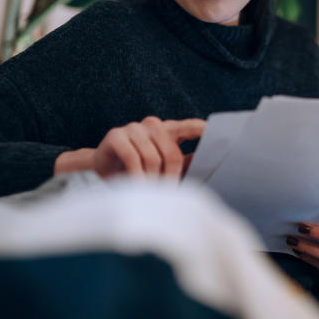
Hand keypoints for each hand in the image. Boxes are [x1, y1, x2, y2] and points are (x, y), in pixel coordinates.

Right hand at [54, 117, 204, 178]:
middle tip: (165, 194)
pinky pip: (133, 158)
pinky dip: (136, 175)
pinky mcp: (116, 135)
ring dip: (150, 179)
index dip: (203, 130)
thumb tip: (207, 161)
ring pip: (152, 157)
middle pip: (171, 152)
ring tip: (146, 190)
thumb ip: (182, 162)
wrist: (100, 172)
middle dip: (169, 177)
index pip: (189, 126)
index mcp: (167, 130)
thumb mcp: (161, 166)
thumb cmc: (137, 170)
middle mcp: (151, 125)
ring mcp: (133, 128)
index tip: (218, 134)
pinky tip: (135, 185)